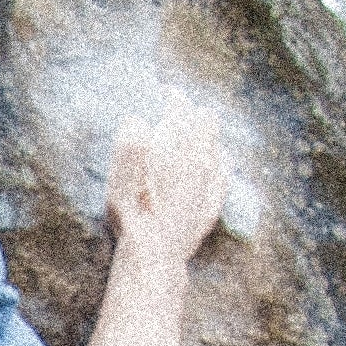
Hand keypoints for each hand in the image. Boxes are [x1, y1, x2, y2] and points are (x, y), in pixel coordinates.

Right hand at [103, 98, 229, 271]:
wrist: (155, 252)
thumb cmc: (132, 209)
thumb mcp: (120, 169)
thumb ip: (130, 138)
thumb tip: (137, 120)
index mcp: (178, 142)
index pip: (180, 106)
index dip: (171, 96)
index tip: (163, 93)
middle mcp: (201, 156)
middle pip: (206, 121)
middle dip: (192, 113)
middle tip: (177, 114)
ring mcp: (212, 181)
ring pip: (217, 146)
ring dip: (206, 137)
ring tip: (194, 137)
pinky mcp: (214, 203)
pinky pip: (224, 173)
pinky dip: (218, 162)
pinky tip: (215, 166)